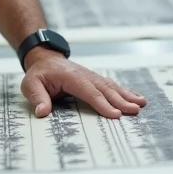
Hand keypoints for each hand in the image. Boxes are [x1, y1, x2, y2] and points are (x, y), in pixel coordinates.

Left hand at [20, 49, 146, 118]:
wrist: (45, 59)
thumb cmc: (39, 74)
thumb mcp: (31, 85)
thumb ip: (37, 97)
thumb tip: (42, 112)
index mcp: (71, 77)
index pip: (89, 92)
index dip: (103, 104)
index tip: (116, 114)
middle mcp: (85, 75)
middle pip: (105, 89)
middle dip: (121, 101)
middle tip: (135, 111)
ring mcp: (92, 76)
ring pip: (111, 86)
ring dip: (127, 95)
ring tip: (141, 104)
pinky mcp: (95, 79)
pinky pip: (112, 85)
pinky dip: (125, 92)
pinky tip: (137, 98)